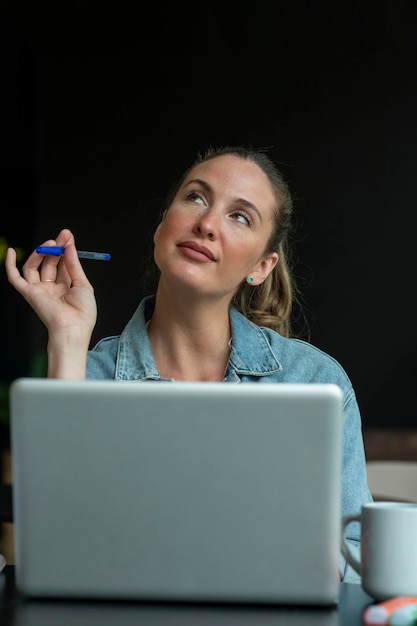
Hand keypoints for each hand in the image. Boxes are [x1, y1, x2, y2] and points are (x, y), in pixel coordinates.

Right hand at [6, 229, 96, 377]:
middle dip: (55, 248)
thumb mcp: (83, 284)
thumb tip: (69, 246)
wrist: (73, 328)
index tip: (68, 236)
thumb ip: (73, 264)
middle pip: (50, 263)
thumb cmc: (82, 312)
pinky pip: (15, 278)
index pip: (63, 264)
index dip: (65, 249)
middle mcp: (52, 289)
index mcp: (66, 288)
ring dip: (41, 253)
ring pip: (34, 267)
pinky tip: (12, 251)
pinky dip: (10, 265)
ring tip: (51, 244)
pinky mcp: (29, 293)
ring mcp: (39, 291)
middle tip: (62, 236)